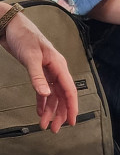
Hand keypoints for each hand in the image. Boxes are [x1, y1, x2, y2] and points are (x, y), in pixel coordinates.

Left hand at [1, 9, 77, 131]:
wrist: (12, 26)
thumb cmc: (24, 36)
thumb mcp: (30, 57)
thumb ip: (37, 77)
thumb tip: (45, 94)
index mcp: (59, 66)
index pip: (69, 90)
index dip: (72, 107)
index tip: (72, 121)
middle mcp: (56, 70)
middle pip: (62, 96)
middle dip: (60, 113)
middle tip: (55, 129)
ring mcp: (48, 72)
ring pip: (53, 96)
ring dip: (50, 110)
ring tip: (45, 124)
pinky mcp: (39, 72)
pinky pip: (43, 91)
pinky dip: (42, 102)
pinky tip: (40, 112)